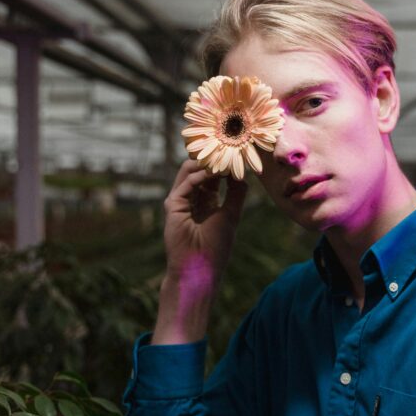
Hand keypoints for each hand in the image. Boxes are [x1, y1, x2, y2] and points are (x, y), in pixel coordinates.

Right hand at [153, 159, 247, 344]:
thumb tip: (243, 174)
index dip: (223, 164)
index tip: (236, 152)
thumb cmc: (217, 246)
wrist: (200, 269)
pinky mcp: (173, 206)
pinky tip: (212, 173)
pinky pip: (185, 185)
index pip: (213, 175)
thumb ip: (236, 194)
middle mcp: (193, 199)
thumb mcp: (231, 215)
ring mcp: (181, 201)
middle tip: (228, 147)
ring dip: (206, 164)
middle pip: (199, 170)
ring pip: (190, 173)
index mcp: (207, 201)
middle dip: (213, 159)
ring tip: (222, 156)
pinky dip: (199, 177)